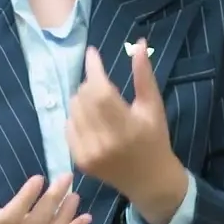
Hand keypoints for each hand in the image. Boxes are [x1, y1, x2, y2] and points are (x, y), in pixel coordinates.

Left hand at [67, 39, 183, 206]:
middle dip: (91, 83)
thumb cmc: (155, 139)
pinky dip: (76, 117)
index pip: (101, 91)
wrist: (149, 180)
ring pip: (74, 110)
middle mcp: (105, 141)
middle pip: (85, 98)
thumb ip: (144, 75)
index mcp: (127, 127)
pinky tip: (91, 120)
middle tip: (102, 83)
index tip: (92, 54)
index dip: (94, 69)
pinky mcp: (80, 160)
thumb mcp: (154, 106)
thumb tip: (140, 44)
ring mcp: (89, 153)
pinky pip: (68, 127)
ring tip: (98, 101)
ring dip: (82, 98)